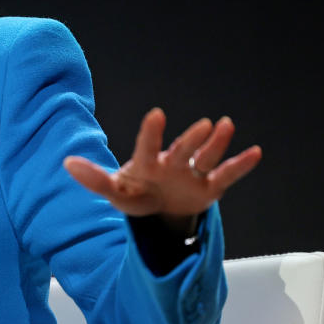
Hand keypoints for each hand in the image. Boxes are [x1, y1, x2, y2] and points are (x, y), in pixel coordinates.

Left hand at [63, 108, 260, 221]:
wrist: (158, 210)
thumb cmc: (135, 194)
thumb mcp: (115, 191)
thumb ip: (94, 178)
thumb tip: (67, 163)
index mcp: (147, 164)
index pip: (147, 147)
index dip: (151, 133)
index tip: (156, 114)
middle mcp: (172, 163)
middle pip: (182, 150)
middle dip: (191, 139)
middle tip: (205, 124)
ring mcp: (192, 174)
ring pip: (206, 157)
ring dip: (217, 143)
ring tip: (226, 124)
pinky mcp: (209, 187)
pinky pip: (226, 175)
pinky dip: (240, 165)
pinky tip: (256, 152)